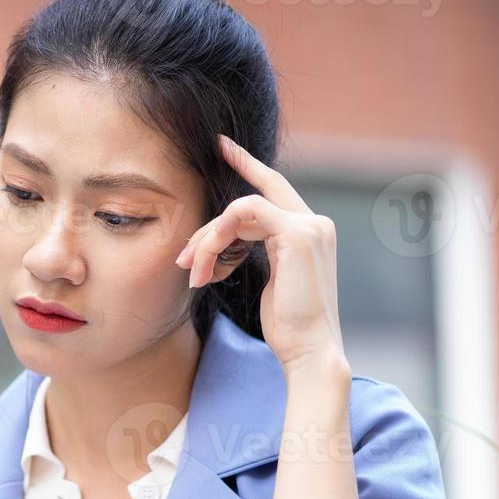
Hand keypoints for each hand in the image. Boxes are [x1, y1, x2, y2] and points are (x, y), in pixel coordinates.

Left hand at [175, 133, 346, 377]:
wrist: (310, 352)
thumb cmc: (290, 327)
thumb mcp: (273, 283)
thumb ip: (261, 252)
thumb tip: (227, 243)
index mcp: (311, 232)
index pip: (274, 188)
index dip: (248, 164)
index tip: (222, 146)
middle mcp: (315, 222)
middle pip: (247, 203)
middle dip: (208, 227)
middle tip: (184, 260)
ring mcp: (309, 225)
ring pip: (239, 211)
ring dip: (208, 243)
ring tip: (194, 275)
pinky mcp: (297, 234)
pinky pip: (244, 215)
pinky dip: (217, 237)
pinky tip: (207, 267)